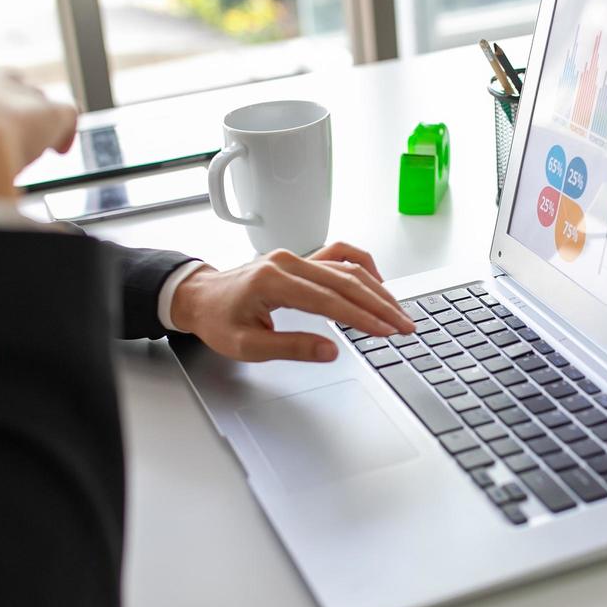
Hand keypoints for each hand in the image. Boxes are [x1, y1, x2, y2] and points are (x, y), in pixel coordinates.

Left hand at [171, 243, 415, 362]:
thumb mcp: (248, 346)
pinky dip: (362, 267)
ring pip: (347, 269)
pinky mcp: (301, 259)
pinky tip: (378, 283)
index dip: (361, 318)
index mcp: (273, 281)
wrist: (201, 298)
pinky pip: (339, 256)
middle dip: (380, 306)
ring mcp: (296, 257)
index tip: (385, 331)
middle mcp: (288, 262)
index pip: (329, 301)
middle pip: (346, 281)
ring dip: (377, 290)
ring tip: (398, 312)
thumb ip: (291, 347)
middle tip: (405, 326)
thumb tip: (331, 351)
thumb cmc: (219, 321)